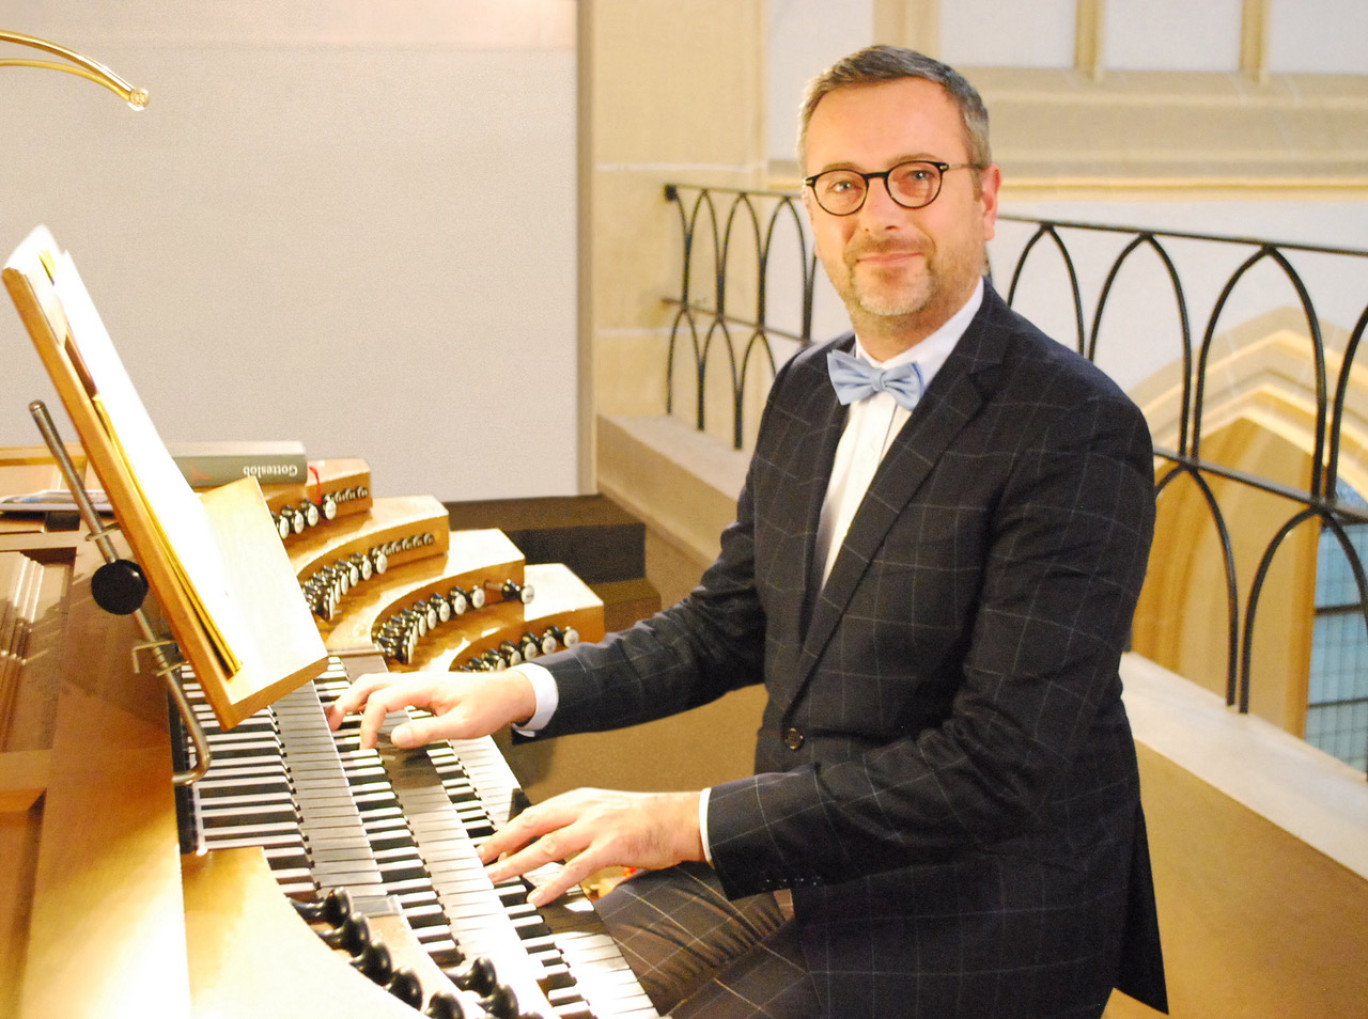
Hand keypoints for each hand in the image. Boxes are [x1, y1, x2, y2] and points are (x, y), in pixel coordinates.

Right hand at [325, 669, 536, 748]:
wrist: (508, 692)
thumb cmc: (489, 706)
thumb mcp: (461, 725)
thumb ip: (428, 731)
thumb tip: (394, 738)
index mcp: (423, 687)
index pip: (381, 700)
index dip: (368, 725)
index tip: (366, 748)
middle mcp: (416, 680)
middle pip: (368, 684)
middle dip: (344, 702)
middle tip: (329, 725)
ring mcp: (417, 683)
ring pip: (374, 684)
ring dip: (352, 699)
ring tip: (336, 719)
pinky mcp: (420, 690)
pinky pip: (386, 690)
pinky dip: (367, 700)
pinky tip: (363, 713)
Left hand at [479, 788, 705, 906]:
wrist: (682, 818)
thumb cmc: (647, 818)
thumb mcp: (605, 811)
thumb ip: (578, 823)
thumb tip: (551, 842)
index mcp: (581, 799)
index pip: (534, 813)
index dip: (507, 830)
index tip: (488, 846)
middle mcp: (585, 808)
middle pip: (532, 824)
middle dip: (501, 842)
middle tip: (480, 860)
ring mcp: (598, 827)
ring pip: (548, 846)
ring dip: (518, 863)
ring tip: (497, 877)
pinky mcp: (613, 846)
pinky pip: (576, 868)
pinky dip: (553, 884)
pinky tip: (538, 896)